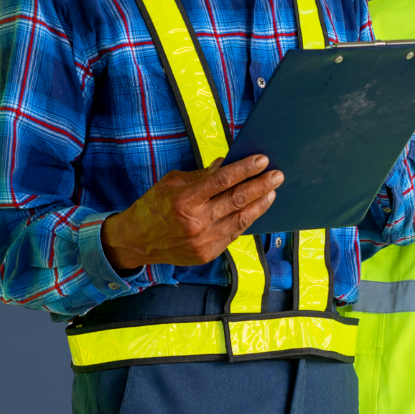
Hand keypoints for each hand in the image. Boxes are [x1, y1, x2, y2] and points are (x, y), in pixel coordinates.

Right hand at [100, 155, 282, 270]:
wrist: (136, 242)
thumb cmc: (153, 207)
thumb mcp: (171, 183)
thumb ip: (201, 175)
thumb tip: (226, 164)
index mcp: (184, 199)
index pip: (222, 180)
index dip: (244, 169)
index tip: (262, 160)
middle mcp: (196, 221)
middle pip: (237, 200)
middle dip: (260, 185)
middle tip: (277, 175)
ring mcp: (203, 240)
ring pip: (240, 219)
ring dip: (260, 204)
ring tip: (272, 191)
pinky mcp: (207, 253)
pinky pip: (233, 234)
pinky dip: (247, 220)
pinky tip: (256, 209)